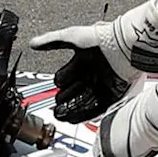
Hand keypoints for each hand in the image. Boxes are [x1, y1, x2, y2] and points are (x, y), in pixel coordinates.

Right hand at [29, 7, 157, 122]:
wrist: (124, 46)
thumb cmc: (100, 39)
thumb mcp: (72, 37)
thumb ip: (51, 41)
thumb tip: (33, 42)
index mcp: (81, 61)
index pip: (65, 77)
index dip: (59, 83)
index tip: (55, 89)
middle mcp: (91, 74)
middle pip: (72, 91)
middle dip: (63, 98)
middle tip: (56, 104)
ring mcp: (101, 85)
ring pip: (82, 101)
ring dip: (70, 109)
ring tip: (60, 115)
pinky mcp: (111, 94)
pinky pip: (95, 107)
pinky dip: (83, 114)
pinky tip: (72, 118)